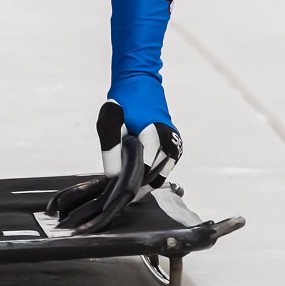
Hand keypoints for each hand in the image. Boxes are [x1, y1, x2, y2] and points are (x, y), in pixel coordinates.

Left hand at [47, 100, 182, 232]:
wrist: (140, 84)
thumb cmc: (124, 100)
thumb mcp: (110, 120)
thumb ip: (111, 148)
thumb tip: (114, 176)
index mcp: (156, 134)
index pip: (143, 170)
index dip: (128, 186)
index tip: (113, 198)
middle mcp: (171, 144)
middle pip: (153, 178)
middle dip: (134, 190)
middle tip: (114, 201)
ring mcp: (175, 147)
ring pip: (160, 178)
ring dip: (143, 186)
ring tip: (122, 193)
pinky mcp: (174, 150)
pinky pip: (162, 171)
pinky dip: (149, 178)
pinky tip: (133, 182)